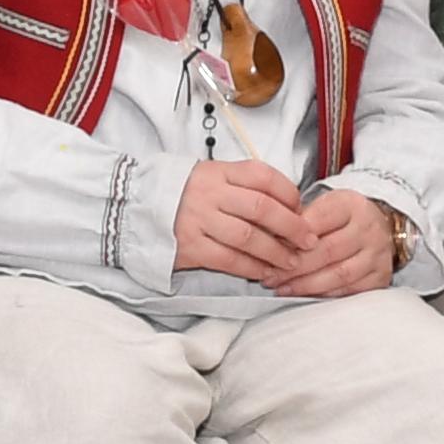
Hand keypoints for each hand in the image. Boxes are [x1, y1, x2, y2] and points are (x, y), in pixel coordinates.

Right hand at [176, 159, 315, 286]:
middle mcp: (209, 192)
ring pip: (249, 237)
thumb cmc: (184, 195)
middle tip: (308, 241)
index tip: (302, 209)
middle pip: (262, 208)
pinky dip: (252, 267)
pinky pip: (229, 259)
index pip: (263, 176)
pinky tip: (265, 272)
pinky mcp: (190, 247)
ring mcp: (198, 219)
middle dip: (292, 226)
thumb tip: (289, 207)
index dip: (289, 194)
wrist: (135, 208)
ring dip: (276, 252)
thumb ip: (244, 185)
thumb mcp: (212, 177)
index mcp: (218, 171)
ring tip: (292, 262)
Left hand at [273, 186, 397, 297]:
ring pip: (338, 274)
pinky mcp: (380, 276)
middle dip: (293, 266)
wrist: (378, 228)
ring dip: (305, 284)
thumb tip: (269, 240)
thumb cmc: (342, 219)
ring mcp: (377, 254)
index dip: (291, 237)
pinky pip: (348, 290)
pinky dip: (322, 294)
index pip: (317, 221)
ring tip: (281, 287)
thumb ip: (299, 220)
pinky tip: (303, 294)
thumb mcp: (324, 206)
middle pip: (327, 251)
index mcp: (351, 205)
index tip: (269, 248)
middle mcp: (369, 228)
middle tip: (270, 275)